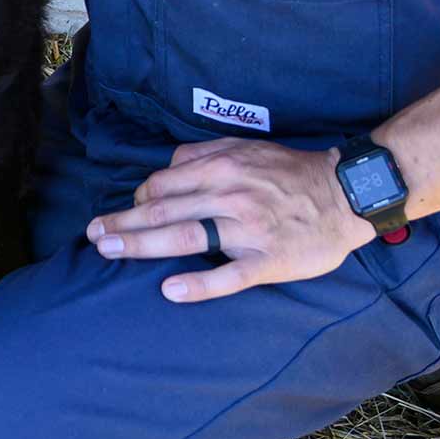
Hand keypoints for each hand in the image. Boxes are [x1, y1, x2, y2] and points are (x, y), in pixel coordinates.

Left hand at [86, 137, 375, 303]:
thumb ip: (204, 155)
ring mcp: (248, 230)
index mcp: (221, 167)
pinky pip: (228, 275)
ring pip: (185, 237)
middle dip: (123, 223)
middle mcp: (229, 195)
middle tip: (93, 236)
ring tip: (110, 252)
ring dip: (142, 245)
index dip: (136, 200)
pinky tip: (170, 290)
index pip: (162, 185)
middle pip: (163, 210)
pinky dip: (198, 284)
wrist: (345, 194)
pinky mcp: (268, 260)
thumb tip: (166, 168)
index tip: (123, 214)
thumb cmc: (290, 172)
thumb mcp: (245, 148)